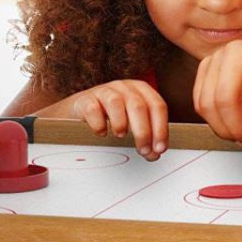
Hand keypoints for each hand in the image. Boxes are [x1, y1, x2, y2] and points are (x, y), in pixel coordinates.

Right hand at [37, 80, 167, 160]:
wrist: (80, 109)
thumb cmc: (111, 116)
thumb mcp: (132, 122)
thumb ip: (146, 136)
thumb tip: (154, 154)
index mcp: (141, 91)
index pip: (157, 106)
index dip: (161, 128)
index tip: (160, 148)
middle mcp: (124, 88)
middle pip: (139, 106)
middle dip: (144, 131)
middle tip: (143, 151)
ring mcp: (105, 91)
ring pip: (116, 103)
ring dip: (121, 123)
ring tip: (121, 136)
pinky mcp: (86, 99)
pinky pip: (93, 108)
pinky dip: (98, 123)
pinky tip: (101, 133)